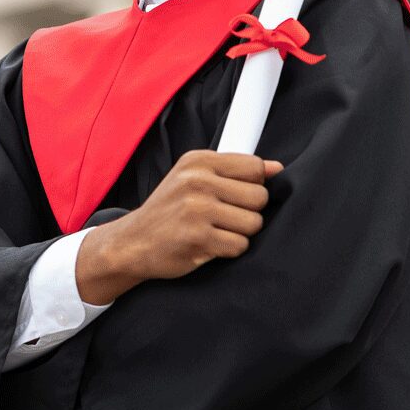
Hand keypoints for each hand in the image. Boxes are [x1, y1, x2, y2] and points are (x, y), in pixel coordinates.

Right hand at [76, 150, 283, 303]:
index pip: (255, 168)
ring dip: (240, 233)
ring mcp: (197, 209)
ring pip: (253, 223)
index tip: (235, 196)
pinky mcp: (197, 238)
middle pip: (260, 197)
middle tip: (226, 217)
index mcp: (199, 161)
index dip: (253, 186)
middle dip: (249, 212)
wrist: (132, 241)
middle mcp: (197, 180)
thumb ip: (235, 171)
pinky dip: (229, 249)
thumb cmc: (170, 209)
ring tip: (217, 231)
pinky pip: (239, 245)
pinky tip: (211, 244)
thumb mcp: (195, 177)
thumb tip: (278, 168)